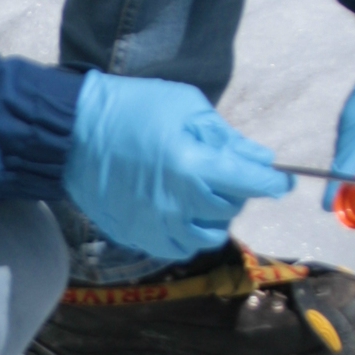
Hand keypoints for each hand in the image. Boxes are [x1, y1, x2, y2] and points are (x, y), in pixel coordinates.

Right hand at [64, 72, 292, 264]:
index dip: (274, 181)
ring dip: (214, 216)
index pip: (252, 183)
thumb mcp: (185, 106)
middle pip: (231, 208)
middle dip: (235, 189)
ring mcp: (157, 225)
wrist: (73, 133)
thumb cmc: (131, 109)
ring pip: (207, 235)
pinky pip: (179, 247)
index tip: (282, 179)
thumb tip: (259, 158)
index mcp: (193, 167)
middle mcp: (179, 204)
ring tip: (201, 194)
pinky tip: (181, 212)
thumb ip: (225, 136)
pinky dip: (188, 233)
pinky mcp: (138, 236)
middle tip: (223, 170)